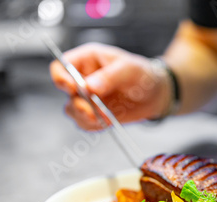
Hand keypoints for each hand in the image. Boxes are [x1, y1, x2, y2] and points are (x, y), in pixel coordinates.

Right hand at [50, 43, 169, 129]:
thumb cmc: (142, 74)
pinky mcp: (95, 114)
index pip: (60, 67)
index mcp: (87, 60)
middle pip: (64, 92)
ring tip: (104, 118)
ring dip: (84, 117)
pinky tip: (107, 122)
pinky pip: (85, 123)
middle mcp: (83, 79)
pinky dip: (93, 125)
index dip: (61, 78)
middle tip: (92, 110)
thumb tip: (89, 87)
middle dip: (77, 103)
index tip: (73, 88)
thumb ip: (109, 77)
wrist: (156, 94)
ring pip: (72, 110)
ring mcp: (87, 98)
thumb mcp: (129, 69)